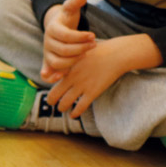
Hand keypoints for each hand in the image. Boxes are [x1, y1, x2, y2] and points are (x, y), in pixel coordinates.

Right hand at [40, 0, 94, 80]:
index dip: (80, 37)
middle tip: (94, 45)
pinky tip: (63, 76)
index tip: (93, 35)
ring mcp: (46, 54)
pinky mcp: (47, 63)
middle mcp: (47, 43)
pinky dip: (52, 77)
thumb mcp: (70, 9)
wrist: (57, 28)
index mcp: (52, 29)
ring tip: (85, 55)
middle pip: (63, 50)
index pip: (65, 35)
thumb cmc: (66, 18)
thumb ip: (75, 2)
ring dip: (73, 61)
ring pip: (57, 62)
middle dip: (80, 49)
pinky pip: (46, 74)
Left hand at [45, 33, 160, 119]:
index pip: (49, 80)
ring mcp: (82, 85)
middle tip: (52, 103)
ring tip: (63, 108)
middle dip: (51, 101)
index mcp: (67, 67)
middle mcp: (72, 77)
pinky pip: (80, 107)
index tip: (50, 87)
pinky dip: (75, 113)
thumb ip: (69, 61)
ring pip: (64, 104)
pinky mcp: (93, 91)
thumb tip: (59, 69)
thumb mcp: (79, 52)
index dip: (48, 83)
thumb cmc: (99, 52)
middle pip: (53, 95)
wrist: (117, 53)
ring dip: (62, 108)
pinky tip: (73, 115)